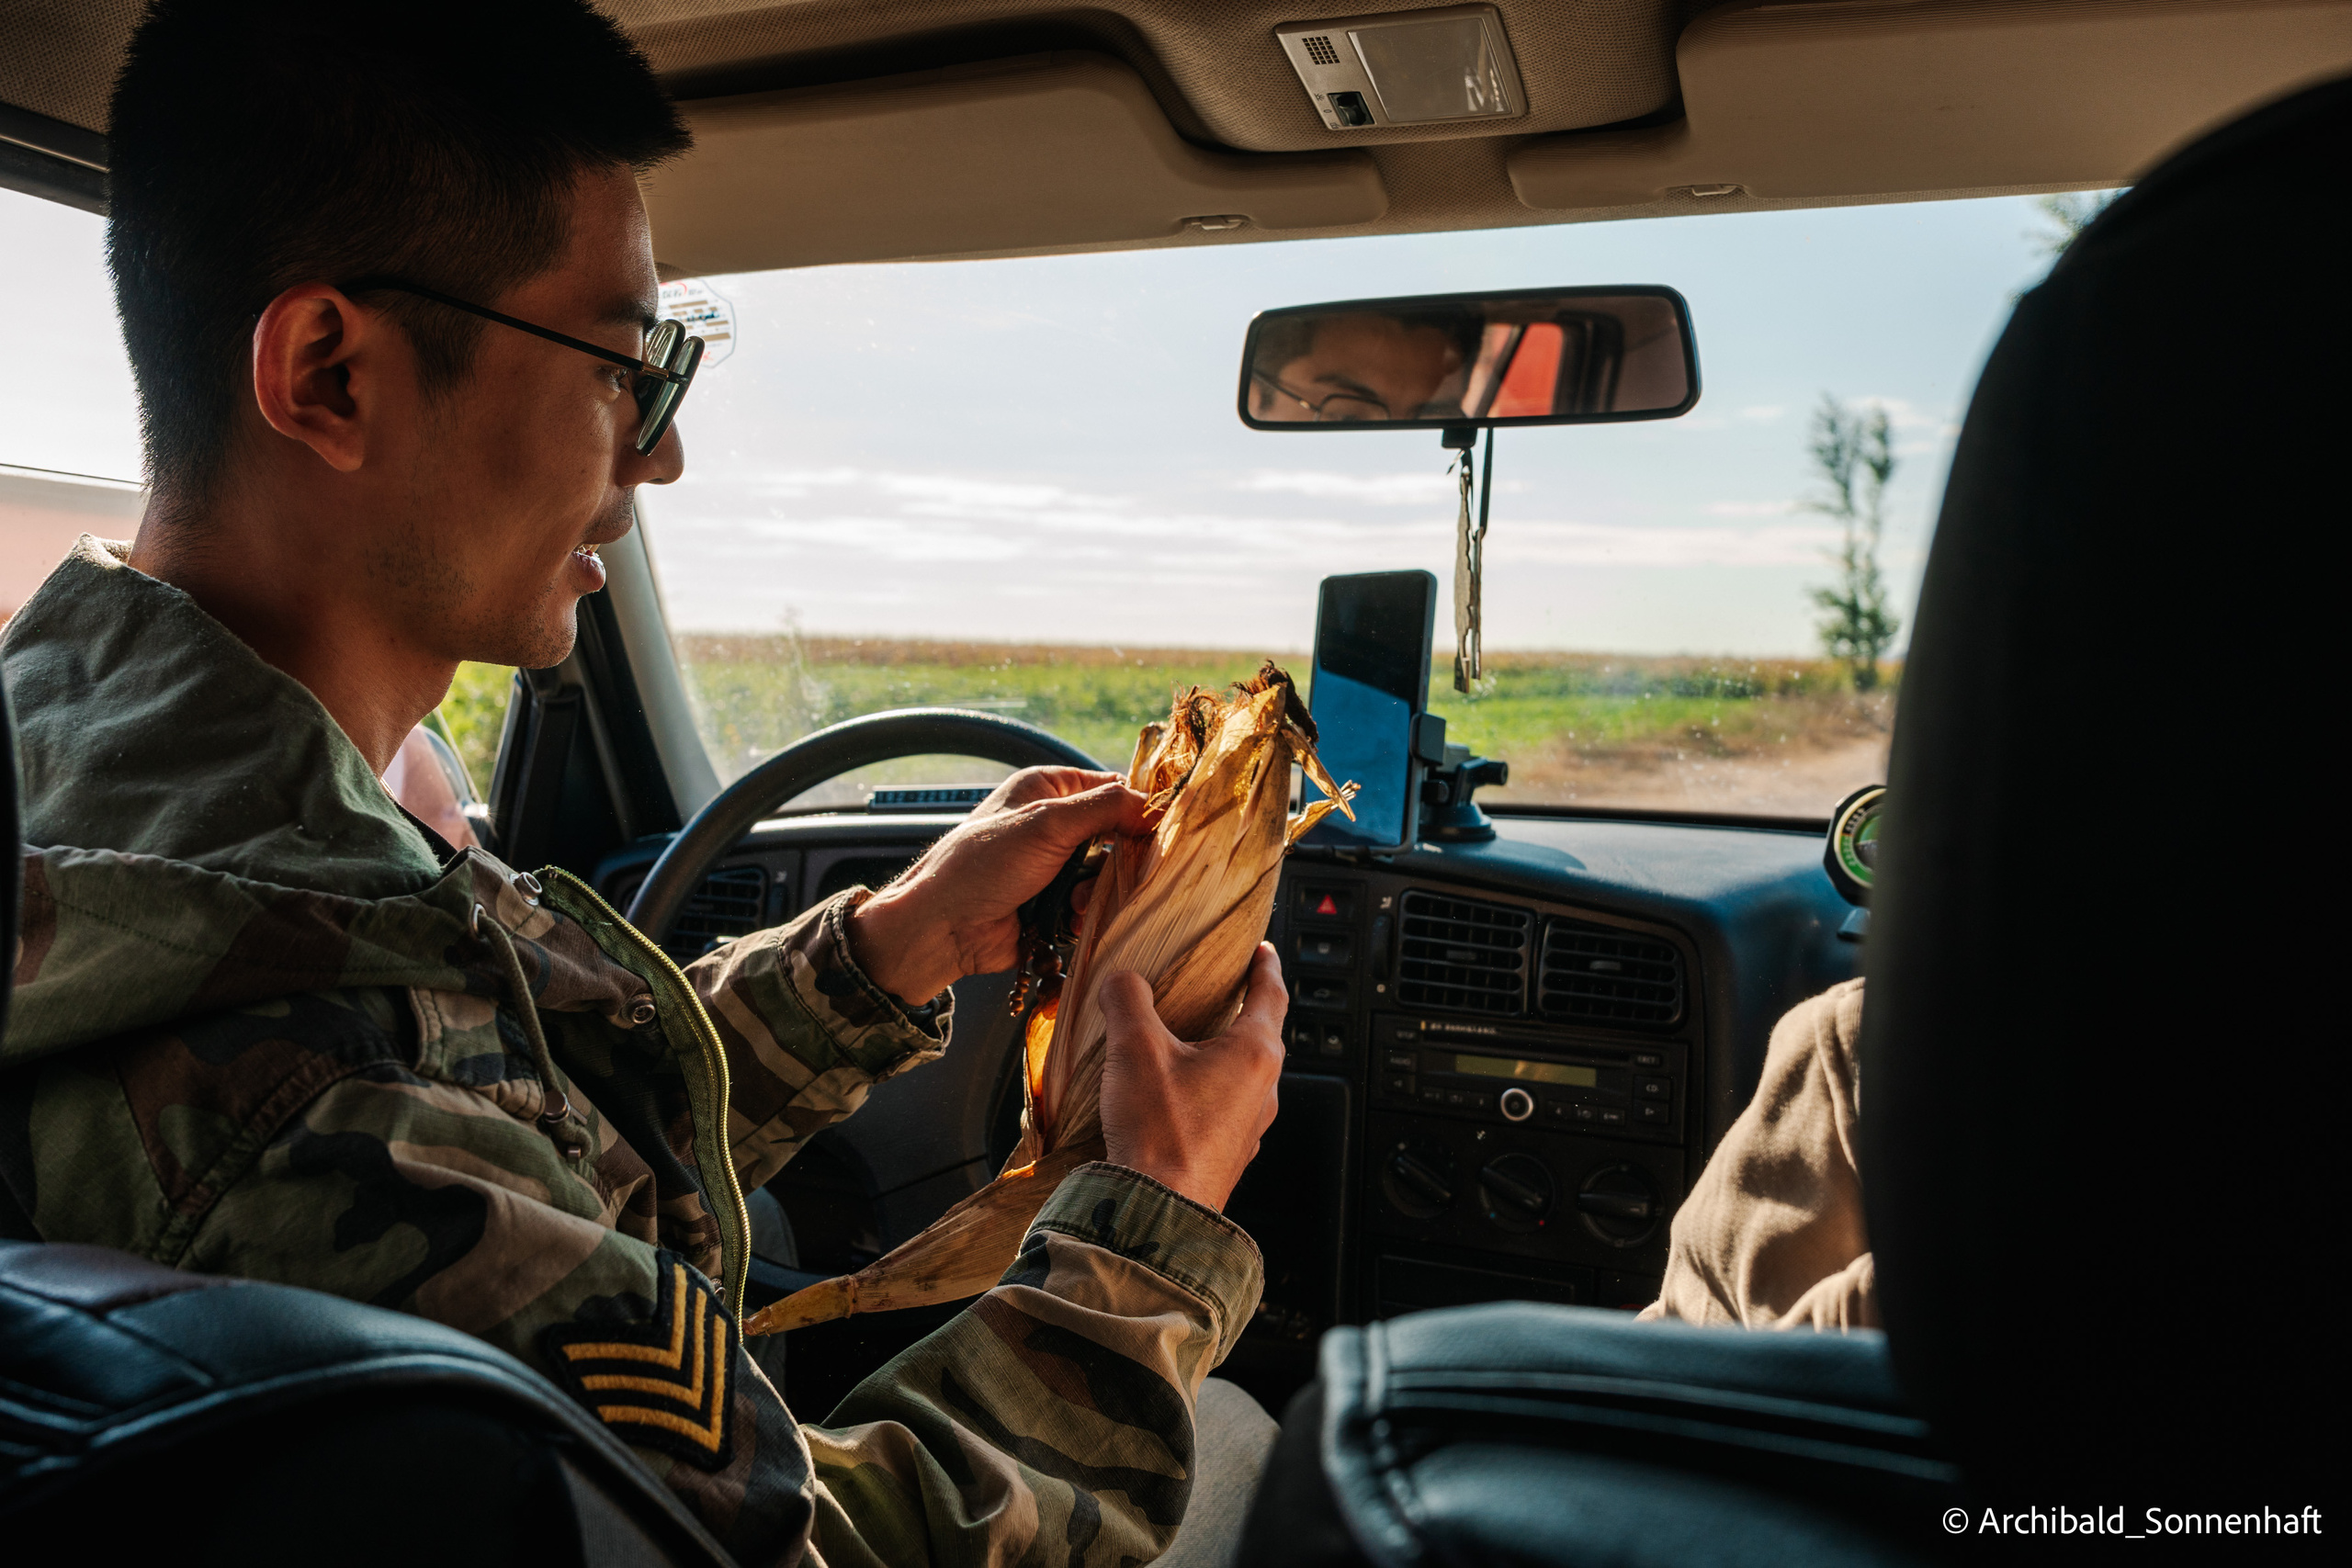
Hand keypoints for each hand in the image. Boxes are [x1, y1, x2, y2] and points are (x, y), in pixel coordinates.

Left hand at [846, 767, 1151, 1003]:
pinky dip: (1087, 916)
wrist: (942, 928)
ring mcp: (1053, 866)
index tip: (1158, 832)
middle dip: (1118, 861)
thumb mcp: (1046, 823)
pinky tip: (1070, 922)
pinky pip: (1091, 907)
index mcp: (1047, 788)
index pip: (1112, 789)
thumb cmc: (980, 865)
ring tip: (1076, 903)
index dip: (1137, 810)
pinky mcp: (1053, 904)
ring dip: (1100, 893)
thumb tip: (1157, 807)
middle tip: (1114, 874)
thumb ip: (1105, 809)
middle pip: (1117, 837)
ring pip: (1107, 876)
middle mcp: (1052, 824)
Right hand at [1098, 942, 1286, 1211]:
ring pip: (1243, 1076)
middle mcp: (1263, 1091)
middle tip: (1223, 991)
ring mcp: (1249, 1127)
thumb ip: (1127, 1000)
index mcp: (1254, 1054)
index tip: (1264, 950)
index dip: (1265, 967)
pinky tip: (1174, 1096)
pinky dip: (1206, 1090)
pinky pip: (1224, 1109)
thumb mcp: (1135, 1048)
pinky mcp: (1228, 1154)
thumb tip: (1121, 979)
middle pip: (1261, 1036)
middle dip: (1241, 1010)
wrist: (1158, 1210)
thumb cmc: (1160, 1132)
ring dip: (1221, 1054)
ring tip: (1189, 1043)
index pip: (1270, 995)